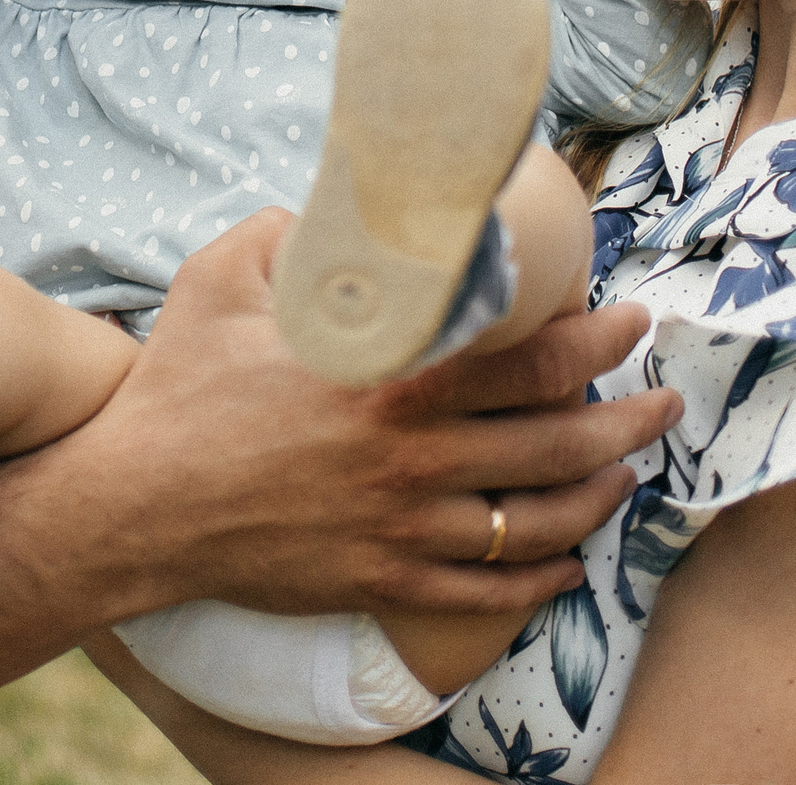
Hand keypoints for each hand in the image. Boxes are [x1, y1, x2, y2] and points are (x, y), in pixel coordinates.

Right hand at [43, 207, 676, 622]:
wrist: (132, 504)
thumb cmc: (177, 386)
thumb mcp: (221, 278)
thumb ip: (285, 231)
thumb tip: (328, 206)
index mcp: (390, 380)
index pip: (531, 360)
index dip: (599, 340)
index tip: (632, 320)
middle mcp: (412, 458)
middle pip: (560, 444)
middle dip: (630, 419)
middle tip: (662, 398)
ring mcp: (402, 527)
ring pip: (539, 521)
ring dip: (601, 495)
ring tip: (629, 472)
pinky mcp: (381, 579)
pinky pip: (487, 590)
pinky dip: (541, 579)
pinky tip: (567, 561)